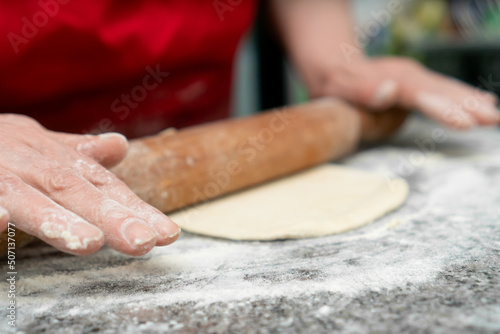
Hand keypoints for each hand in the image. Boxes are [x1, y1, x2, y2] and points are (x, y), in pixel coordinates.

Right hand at [0, 114, 179, 255]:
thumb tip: (121, 146)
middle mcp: (31, 164)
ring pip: (29, 197)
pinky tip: (1, 223)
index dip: (136, 209)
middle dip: (111, 217)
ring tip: (89, 243)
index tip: (168, 233)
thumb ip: (79, 153)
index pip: (103, 186)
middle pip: (75, 191)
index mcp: (54, 159)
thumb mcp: (40, 144)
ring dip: (59, 219)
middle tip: (144, 241)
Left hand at [304, 56, 499, 128]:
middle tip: (492, 120)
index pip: (421, 96)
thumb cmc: (333, 83)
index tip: (465, 122)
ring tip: (493, 114)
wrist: (332, 67)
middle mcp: (406, 75)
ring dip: (470, 100)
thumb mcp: (337, 87)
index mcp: (390, 79)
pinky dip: (462, 95)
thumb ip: (361, 91)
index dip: (443, 109)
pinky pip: (442, 88)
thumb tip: (389, 91)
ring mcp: (412, 77)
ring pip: (446, 88)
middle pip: (441, 90)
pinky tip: (479, 100)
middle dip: (468, 105)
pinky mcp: (414, 82)